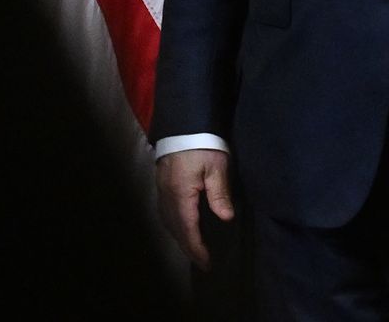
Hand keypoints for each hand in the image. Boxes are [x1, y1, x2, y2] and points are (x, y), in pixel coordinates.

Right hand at [156, 149, 234, 269]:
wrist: (185, 126)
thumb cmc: (203, 144)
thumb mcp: (217, 167)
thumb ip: (220, 193)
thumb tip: (226, 218)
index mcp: (180, 196)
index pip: (188, 230)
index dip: (197, 248)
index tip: (206, 263)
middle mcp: (167, 198)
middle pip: (176, 230)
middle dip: (189, 248)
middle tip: (203, 263)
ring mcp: (162, 192)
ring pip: (169, 223)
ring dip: (181, 238)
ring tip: (195, 250)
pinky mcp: (163, 185)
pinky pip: (167, 213)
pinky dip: (175, 226)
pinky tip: (183, 228)